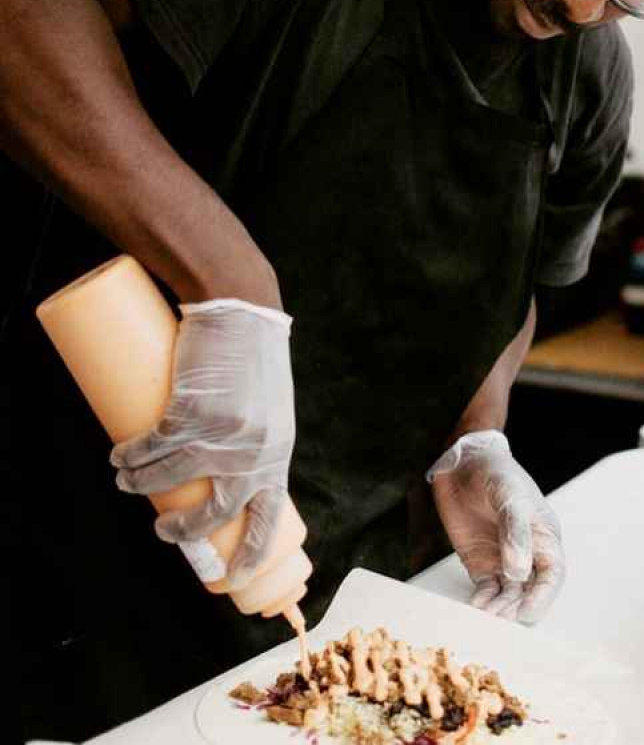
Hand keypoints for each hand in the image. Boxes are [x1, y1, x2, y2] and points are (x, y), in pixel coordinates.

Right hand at [110, 299, 294, 588]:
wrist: (243, 309)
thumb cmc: (254, 360)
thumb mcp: (271, 410)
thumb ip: (256, 442)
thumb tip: (225, 477)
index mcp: (277, 453)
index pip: (270, 519)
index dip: (251, 556)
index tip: (232, 579)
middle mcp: (253, 450)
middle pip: (214, 512)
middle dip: (182, 533)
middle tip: (161, 531)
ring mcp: (222, 432)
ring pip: (170, 478)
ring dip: (139, 485)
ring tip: (126, 479)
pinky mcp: (191, 409)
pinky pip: (152, 446)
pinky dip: (129, 456)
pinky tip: (119, 457)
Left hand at [428, 431, 564, 623]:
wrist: (461, 462)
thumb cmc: (495, 472)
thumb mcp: (509, 495)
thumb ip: (515, 531)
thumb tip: (519, 572)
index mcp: (544, 535)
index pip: (552, 573)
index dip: (543, 596)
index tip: (526, 611)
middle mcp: (527, 552)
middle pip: (531, 591)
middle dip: (519, 608)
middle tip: (501, 619)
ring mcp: (504, 560)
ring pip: (509, 596)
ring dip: (500, 609)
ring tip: (485, 617)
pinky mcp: (481, 563)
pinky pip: (486, 590)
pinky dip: (483, 602)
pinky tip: (475, 607)